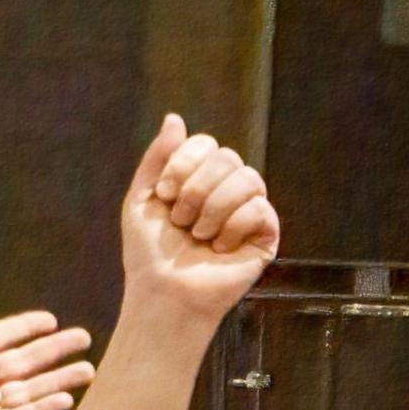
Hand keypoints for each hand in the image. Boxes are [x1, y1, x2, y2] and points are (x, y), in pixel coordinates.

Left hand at [116, 114, 280, 324]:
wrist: (163, 292)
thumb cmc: (149, 252)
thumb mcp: (142, 200)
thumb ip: (158, 158)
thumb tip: (174, 117)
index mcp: (200, 179)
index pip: (206, 144)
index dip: (183, 164)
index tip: (163, 195)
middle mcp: (228, 190)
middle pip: (228, 158)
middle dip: (195, 190)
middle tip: (180, 221)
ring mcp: (249, 210)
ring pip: (248, 178)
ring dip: (212, 209)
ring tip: (198, 236)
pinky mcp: (266, 234)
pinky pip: (260, 209)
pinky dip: (232, 229)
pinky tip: (220, 248)